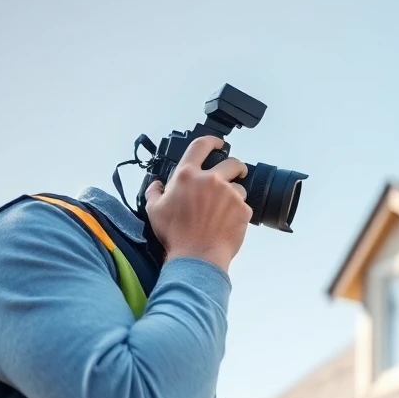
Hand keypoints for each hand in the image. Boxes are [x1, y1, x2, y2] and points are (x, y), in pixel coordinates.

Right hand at [144, 136, 250, 271]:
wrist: (197, 257)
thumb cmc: (175, 235)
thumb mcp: (154, 210)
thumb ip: (154, 192)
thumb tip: (156, 184)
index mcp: (187, 175)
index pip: (201, 145)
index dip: (213, 141)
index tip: (218, 143)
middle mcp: (211, 180)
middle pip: (232, 162)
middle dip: (236, 167)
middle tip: (234, 174)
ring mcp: (229, 194)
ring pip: (239, 186)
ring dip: (234, 194)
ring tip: (223, 211)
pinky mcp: (243, 209)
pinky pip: (244, 206)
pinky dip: (238, 213)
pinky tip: (227, 223)